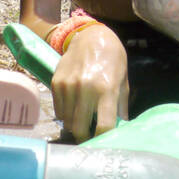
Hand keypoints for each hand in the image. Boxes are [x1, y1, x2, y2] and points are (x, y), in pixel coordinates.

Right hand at [50, 24, 128, 142]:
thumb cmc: (113, 60)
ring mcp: (68, 86)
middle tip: (89, 136)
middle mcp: (86, 89)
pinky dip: (65, 114)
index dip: (102, 138)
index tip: (102, 142)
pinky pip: (58, 110)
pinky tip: (73, 109)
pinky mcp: (56, 83)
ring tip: (81, 122)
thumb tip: (122, 129)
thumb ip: (121, 107)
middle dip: (84, 137)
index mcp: (106, 90)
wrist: (92, 36)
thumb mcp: (123, 82)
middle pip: (80, 128)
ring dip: (74, 126)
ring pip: (66, 121)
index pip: (103, 125)